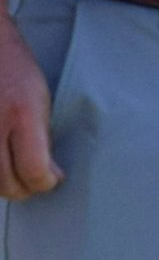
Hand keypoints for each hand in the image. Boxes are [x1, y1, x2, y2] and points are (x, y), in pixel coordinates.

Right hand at [0, 13, 61, 199]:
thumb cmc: (14, 70)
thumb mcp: (40, 98)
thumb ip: (42, 137)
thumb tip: (48, 176)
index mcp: (22, 114)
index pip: (34, 170)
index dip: (45, 182)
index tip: (53, 178)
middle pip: (7, 184)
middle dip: (25, 189)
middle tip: (36, 182)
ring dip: (3, 185)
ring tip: (17, 174)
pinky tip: (1, 165)